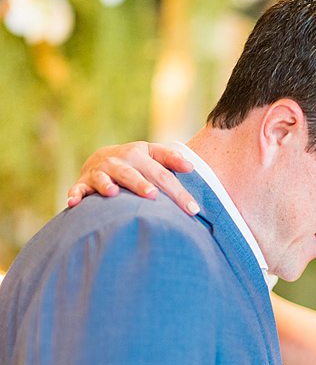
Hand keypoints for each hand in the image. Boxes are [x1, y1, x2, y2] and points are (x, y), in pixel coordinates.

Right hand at [67, 141, 199, 215]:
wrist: (102, 158)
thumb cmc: (136, 162)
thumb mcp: (153, 155)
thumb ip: (171, 159)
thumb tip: (191, 167)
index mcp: (140, 154)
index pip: (162, 174)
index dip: (177, 191)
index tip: (193, 210)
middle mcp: (119, 161)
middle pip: (133, 174)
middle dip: (141, 185)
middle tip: (152, 196)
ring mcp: (100, 172)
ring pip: (104, 178)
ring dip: (107, 185)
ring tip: (112, 192)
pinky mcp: (84, 183)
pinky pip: (78, 189)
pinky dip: (75, 195)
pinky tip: (73, 203)